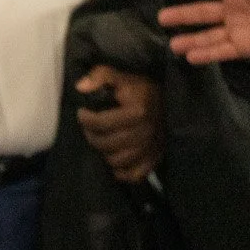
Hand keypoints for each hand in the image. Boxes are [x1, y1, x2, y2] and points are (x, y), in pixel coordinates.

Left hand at [75, 64, 162, 181]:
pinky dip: (122, 173)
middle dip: (91, 136)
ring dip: (104, 153)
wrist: (169, 99)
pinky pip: (136, 174)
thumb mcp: (120, 75)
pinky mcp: (157, 157)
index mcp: (138, 111)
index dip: (85, 119)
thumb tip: (80, 87)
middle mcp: (146, 132)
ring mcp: (153, 147)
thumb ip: (100, 76)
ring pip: (118, 160)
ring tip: (101, 141)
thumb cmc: (140, 87)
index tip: (82, 113)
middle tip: (89, 128)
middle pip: (107, 143)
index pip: (101, 123)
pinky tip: (114, 163)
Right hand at [161, 0, 249, 63]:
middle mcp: (235, 10)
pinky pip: (222, 50)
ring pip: (209, 35)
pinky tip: (191, 56)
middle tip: (162, 18)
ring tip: (172, 44)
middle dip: (183, 15)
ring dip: (191, 39)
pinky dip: (207, 54)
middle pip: (203, 12)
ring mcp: (239, 29)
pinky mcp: (246, 47)